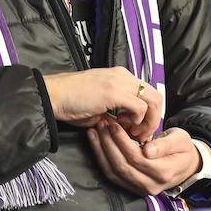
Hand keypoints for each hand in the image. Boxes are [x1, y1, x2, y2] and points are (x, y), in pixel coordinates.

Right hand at [43, 67, 162, 141]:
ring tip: (133, 132)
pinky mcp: (114, 92)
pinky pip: (140, 107)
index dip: (149, 114)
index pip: (148, 93)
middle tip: (141, 134)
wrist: (54, 96)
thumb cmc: (72, 102)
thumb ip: (117, 114)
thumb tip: (129, 128)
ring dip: (147, 121)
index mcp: (121, 76)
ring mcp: (120, 82)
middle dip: (153, 118)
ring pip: (153, 101)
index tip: (138, 129)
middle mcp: (124, 76)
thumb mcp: (100, 108)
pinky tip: (123, 126)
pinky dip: (137, 121)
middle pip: (156, 96)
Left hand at [87, 122, 200, 195]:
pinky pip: (112, 174)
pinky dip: (101, 158)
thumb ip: (165, 145)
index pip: (137, 159)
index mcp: (164, 172)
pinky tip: (96, 143)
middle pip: (123, 166)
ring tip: (96, 131)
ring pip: (114, 172)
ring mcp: (139, 189)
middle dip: (109, 144)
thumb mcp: (180, 140)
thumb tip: (148, 151)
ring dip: (101, 150)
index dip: (123, 142)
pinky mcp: (131, 187)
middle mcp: (150, 185)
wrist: (184, 164)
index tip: (114, 125)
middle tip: (102, 125)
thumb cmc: (181, 149)